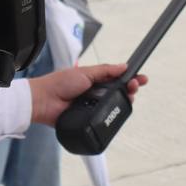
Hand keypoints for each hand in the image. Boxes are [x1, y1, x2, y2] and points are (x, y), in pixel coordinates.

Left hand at [28, 63, 147, 124]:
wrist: (44, 101)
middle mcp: (94, 93)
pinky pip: (102, 119)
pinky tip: (117, 113)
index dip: (129, 79)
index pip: (116, 79)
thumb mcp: (86, 72)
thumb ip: (106, 70)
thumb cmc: (60, 83)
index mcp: (94, 80)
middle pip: (118, 93)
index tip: (141, 79)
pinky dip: (110, 116)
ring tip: (129, 98)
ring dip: (122, 102)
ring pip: (112, 106)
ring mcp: (92, 107)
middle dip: (129, 90)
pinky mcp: (88, 119)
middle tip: (135, 87)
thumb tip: (124, 66)